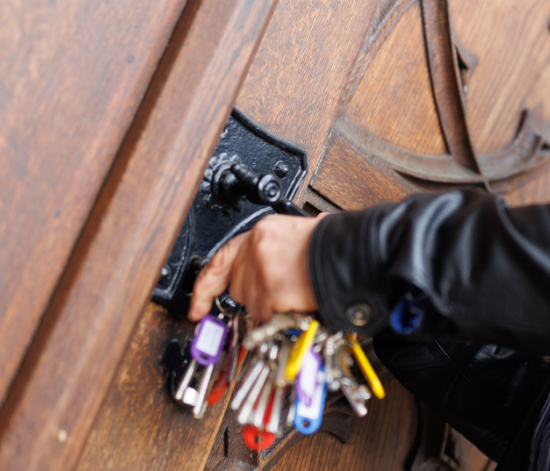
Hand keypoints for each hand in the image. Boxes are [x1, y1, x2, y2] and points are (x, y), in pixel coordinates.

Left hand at [188, 213, 324, 321]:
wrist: (353, 255)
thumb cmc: (333, 246)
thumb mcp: (296, 235)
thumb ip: (272, 251)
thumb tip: (263, 271)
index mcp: (261, 232)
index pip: (220, 260)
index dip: (205, 287)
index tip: (196, 307)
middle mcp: (256, 251)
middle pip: (238, 288)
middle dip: (256, 296)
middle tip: (279, 293)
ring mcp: (262, 274)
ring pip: (253, 306)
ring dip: (273, 307)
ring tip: (297, 292)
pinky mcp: (271, 294)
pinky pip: (268, 316)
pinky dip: (283, 315)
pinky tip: (298, 301)